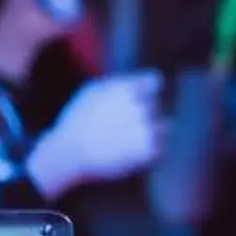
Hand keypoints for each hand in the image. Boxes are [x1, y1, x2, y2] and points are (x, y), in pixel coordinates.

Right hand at [28, 71, 163, 196]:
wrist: (71, 152)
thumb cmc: (76, 121)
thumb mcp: (91, 91)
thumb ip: (116, 84)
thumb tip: (133, 82)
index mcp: (127, 89)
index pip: (154, 82)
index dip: (150, 89)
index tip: (145, 97)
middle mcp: (140, 106)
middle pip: (157, 106)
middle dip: (147, 114)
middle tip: (128, 126)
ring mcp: (147, 128)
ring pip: (164, 127)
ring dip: (153, 133)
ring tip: (130, 141)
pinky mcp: (149, 150)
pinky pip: (161, 148)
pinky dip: (151, 152)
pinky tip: (132, 153)